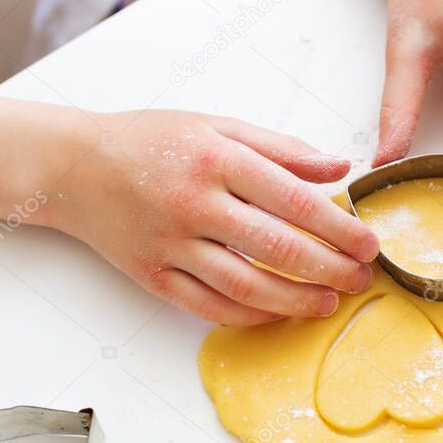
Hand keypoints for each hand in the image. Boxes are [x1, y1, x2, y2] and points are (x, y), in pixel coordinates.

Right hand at [51, 110, 378, 324]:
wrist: (74, 166)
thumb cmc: (153, 142)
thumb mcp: (218, 127)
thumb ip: (282, 149)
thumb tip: (339, 168)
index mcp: (217, 161)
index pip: (295, 201)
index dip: (339, 228)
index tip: (367, 244)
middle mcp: (195, 205)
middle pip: (278, 249)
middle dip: (329, 269)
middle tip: (359, 278)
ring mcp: (171, 246)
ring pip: (247, 288)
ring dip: (296, 301)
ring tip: (328, 303)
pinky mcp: (153, 277)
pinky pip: (210, 307)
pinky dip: (251, 316)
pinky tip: (280, 312)